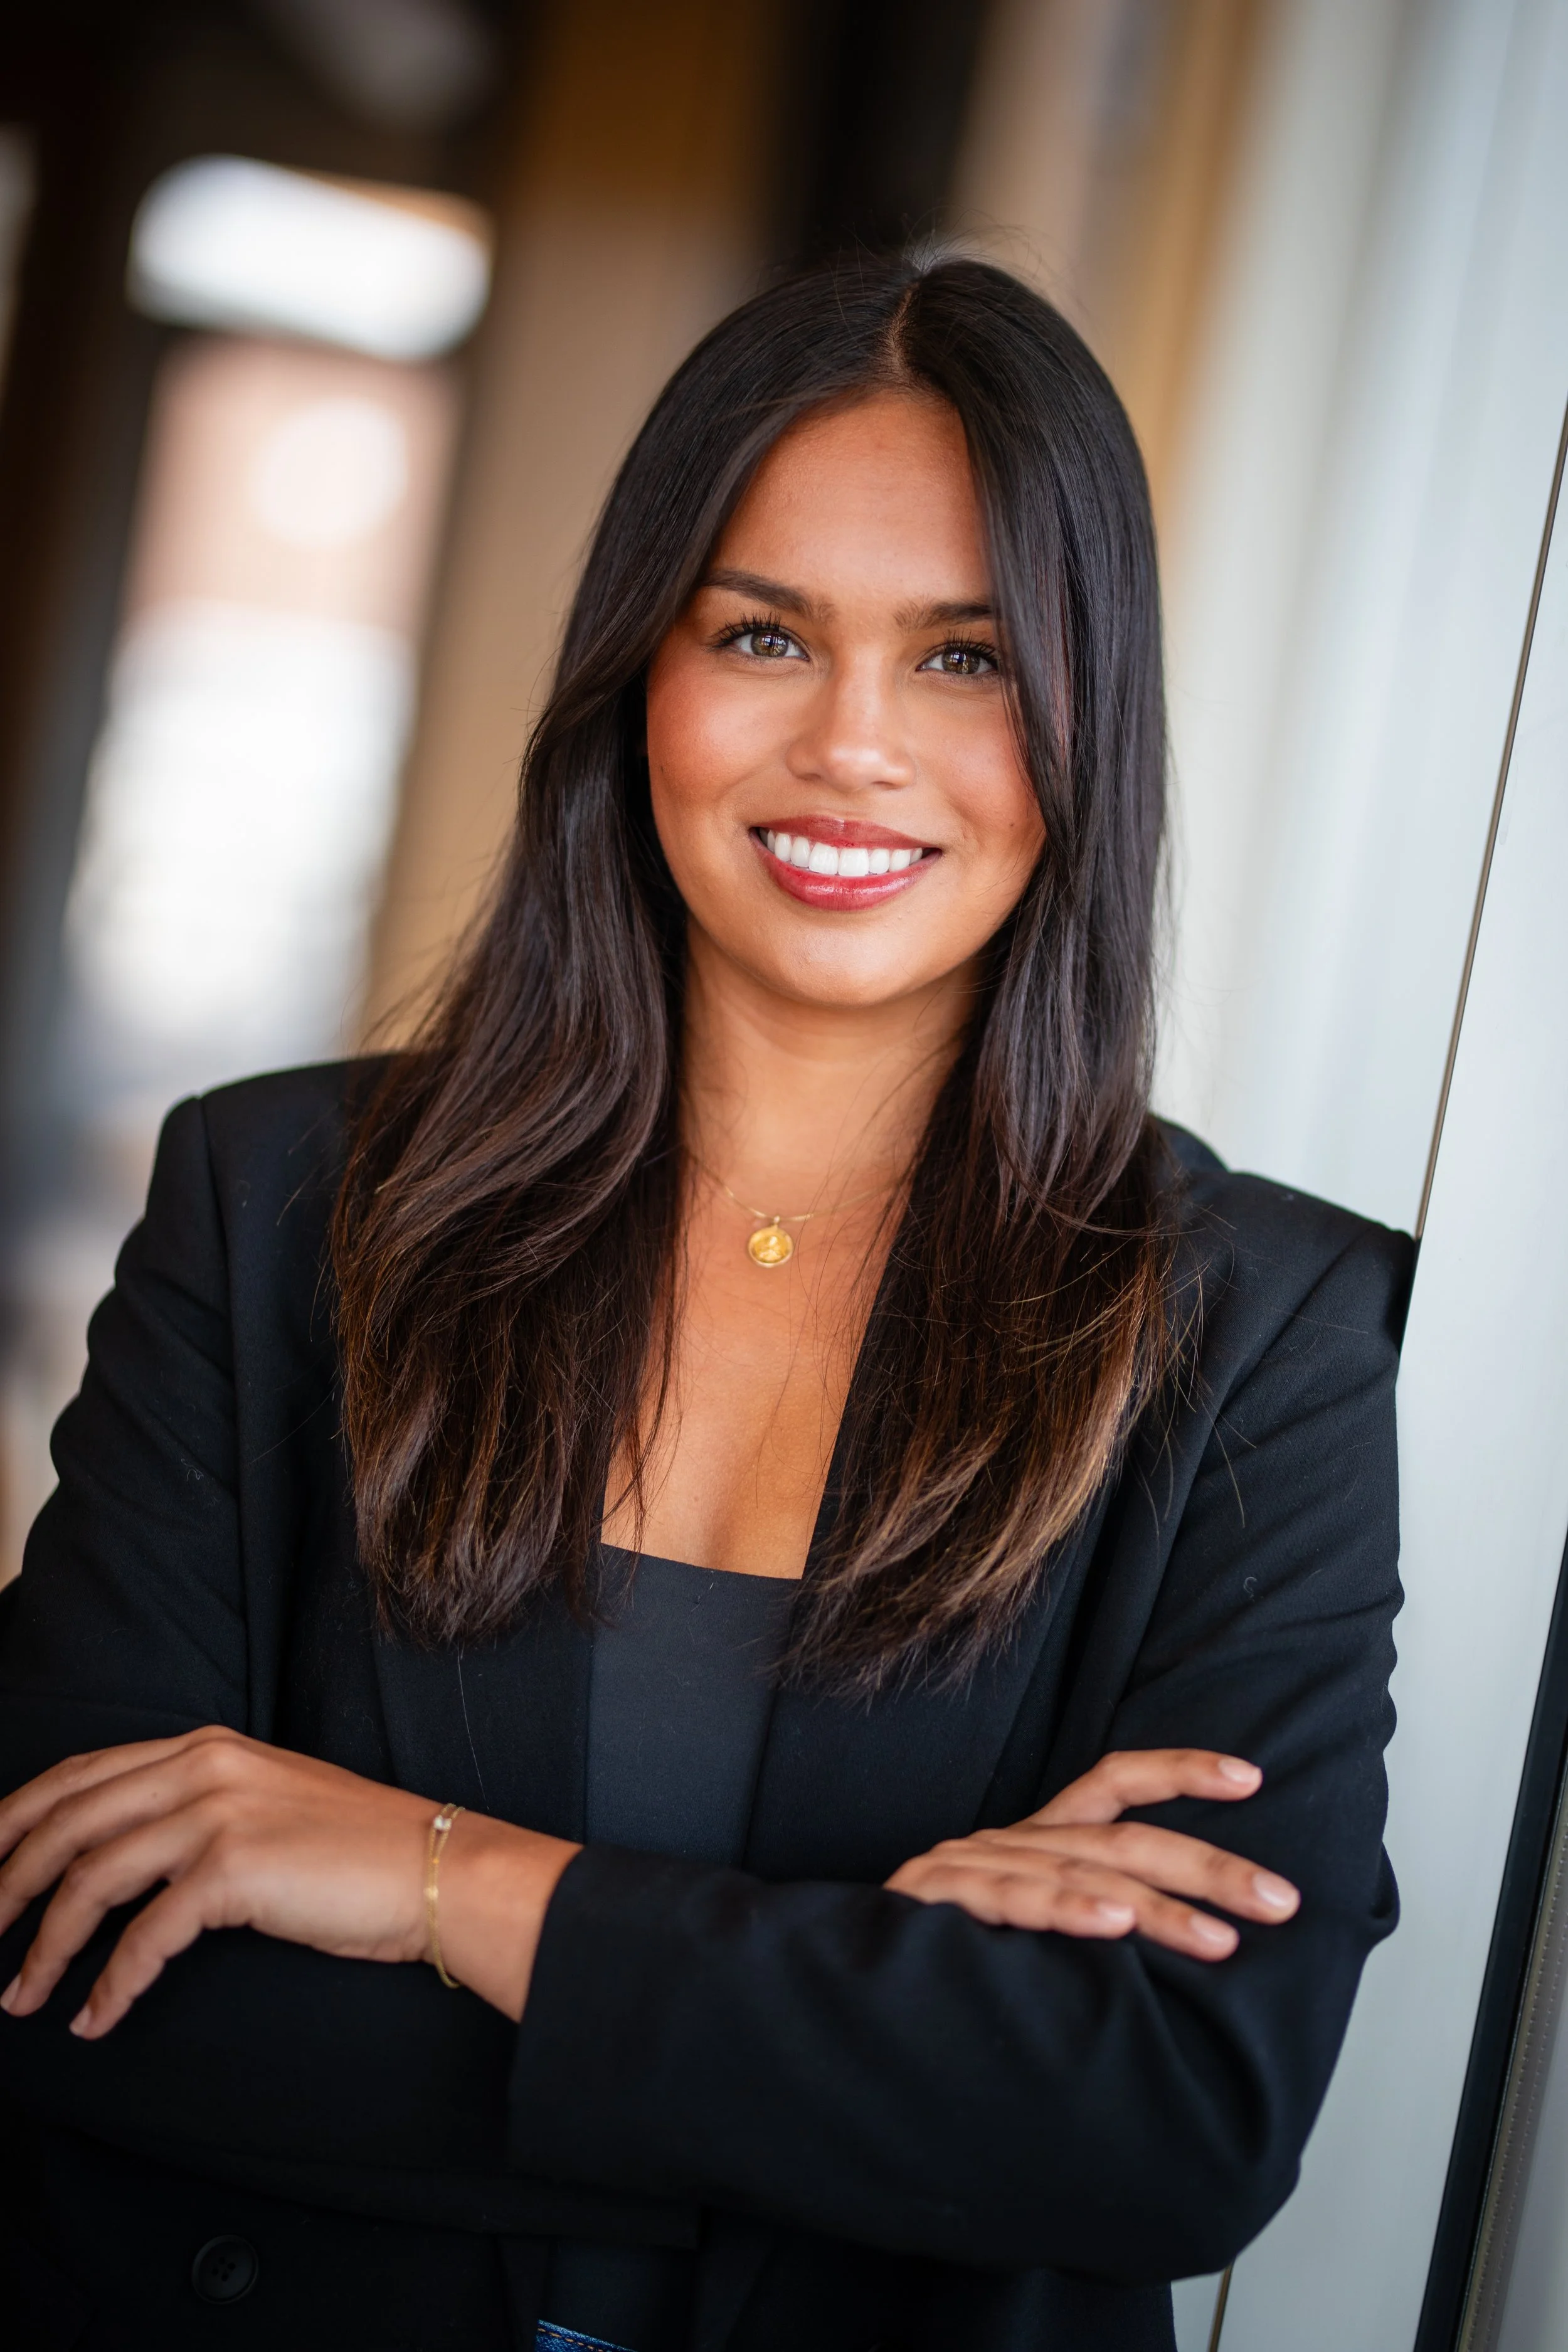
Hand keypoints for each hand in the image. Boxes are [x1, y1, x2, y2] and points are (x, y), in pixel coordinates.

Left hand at [0, 1727, 578, 2035]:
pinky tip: (95, 2019)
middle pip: (66, 1822)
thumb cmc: (358, 1851)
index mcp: (205, 1746)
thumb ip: (197, 1810)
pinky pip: (143, 1936)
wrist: (438, 1868)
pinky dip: (109, 1984)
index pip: (79, 1774)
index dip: (15, 1819)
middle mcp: (203, 1767)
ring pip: (89, 1879)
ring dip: (43, 1947)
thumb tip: (120, 1857)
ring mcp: (218, 1814)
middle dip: (4, 1883)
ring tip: (20, 1997)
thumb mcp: (267, 1803)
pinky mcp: (235, 1870)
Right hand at [885, 1748, 1297, 1960]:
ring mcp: (971, 1867)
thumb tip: (1196, 1937)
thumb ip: (1091, 1918)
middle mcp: (1010, 1841)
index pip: (1114, 1784)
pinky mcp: (936, 1900)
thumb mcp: (1030, 1928)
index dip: (1180, 1772)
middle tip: (1281, 1900)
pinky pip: (1011, 1902)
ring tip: (1220, 1938)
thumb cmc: (946, 1960)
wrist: (840, 1979)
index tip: (1252, 1778)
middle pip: (1122, 1837)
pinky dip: (1065, 1912)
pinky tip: (1111, 1926)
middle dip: (1208, 1866)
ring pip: (1079, 1873)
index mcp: (1036, 1840)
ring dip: (1157, 1908)